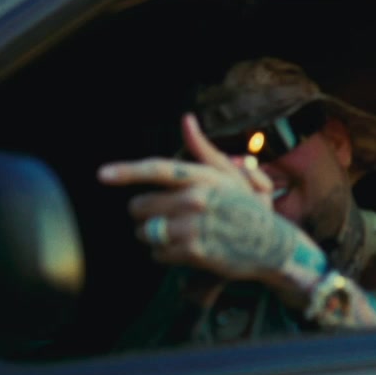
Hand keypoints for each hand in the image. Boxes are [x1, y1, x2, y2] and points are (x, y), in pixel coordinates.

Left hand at [98, 114, 326, 291]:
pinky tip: (182, 250)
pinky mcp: (193, 252)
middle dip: (144, 213)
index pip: (157, 169)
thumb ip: (203, 150)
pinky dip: (164, 254)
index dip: (126, 171)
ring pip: (147, 231)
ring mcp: (193, 226)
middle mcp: (195, 199)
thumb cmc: (249, 209)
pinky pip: (158, 253)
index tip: (102, 174)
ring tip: (175, 234)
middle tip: (163, 216)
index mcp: (202, 177)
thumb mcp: (230, 175)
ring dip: (154, 235)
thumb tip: (186, 120)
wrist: (273, 246)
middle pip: (141, 205)